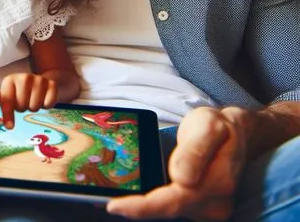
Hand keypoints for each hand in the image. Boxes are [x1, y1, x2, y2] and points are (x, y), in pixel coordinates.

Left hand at [0, 73, 57, 128]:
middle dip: (23, 108)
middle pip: (22, 106)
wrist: (40, 82)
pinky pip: (48, 104)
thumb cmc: (18, 92)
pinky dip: (46, 106)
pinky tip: (44, 99)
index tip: (9, 127)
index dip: (8, 115)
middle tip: (24, 102)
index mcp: (10, 80)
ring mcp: (39, 79)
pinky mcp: (52, 84)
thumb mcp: (6, 94)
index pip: (7, 101)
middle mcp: (24, 77)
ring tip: (33, 100)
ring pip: (35, 106)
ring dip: (34, 108)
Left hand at [107, 106, 248, 220]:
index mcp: (216, 184)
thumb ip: (196, 150)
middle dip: (135, 209)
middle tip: (100, 200)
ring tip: (110, 196)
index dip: (143, 207)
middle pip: (167, 211)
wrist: (237, 133)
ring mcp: (207, 209)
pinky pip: (170, 207)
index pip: (173, 201)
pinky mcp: (198, 206)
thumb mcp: (210, 126)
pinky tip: (132, 195)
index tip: (114, 206)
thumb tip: (180, 178)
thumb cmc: (220, 127)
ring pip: (167, 211)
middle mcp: (213, 205)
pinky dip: (149, 203)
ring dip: (141, 207)